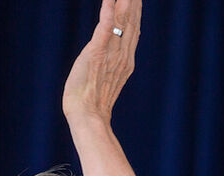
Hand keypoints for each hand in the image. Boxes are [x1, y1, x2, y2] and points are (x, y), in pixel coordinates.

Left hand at [62, 0, 141, 126]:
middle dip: (133, 1)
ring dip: (124, 1)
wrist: (88, 116)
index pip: (133, 27)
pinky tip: (108, 1)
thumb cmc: (92, 100)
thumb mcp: (107, 76)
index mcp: (125, 58)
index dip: (136, 9)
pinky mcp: (96, 54)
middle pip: (131, 20)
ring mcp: (111, 53)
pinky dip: (107, 14)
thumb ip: (113, 60)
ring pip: (121, 21)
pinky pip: (104, 31)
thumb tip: (114, 51)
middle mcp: (122, 54)